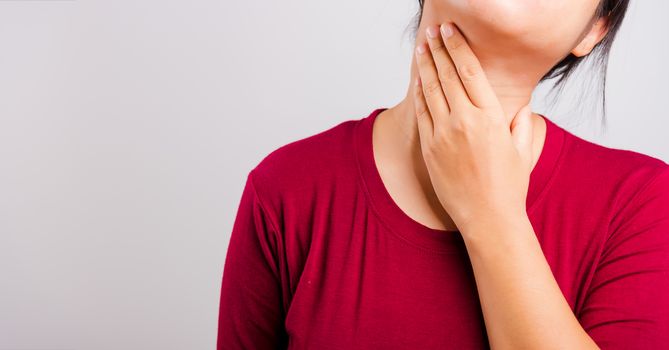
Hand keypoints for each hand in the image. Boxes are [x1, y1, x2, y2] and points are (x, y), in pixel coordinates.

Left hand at [413, 22, 534, 234]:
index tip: (449, 31)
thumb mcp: (524, 149)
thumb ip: (523, 123)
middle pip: (446, 75)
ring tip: (422, 48)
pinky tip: (418, 81)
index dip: (457, 46)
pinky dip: (419, 94)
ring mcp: (443, 135)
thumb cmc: (509, 186)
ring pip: (430, 91)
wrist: (487, 217)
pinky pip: (422, 114)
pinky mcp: (429, 148)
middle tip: (432, 32)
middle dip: (438, 49)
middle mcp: (464, 121)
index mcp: (490, 117)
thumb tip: (520, 107)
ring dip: (425, 67)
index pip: (469, 71)